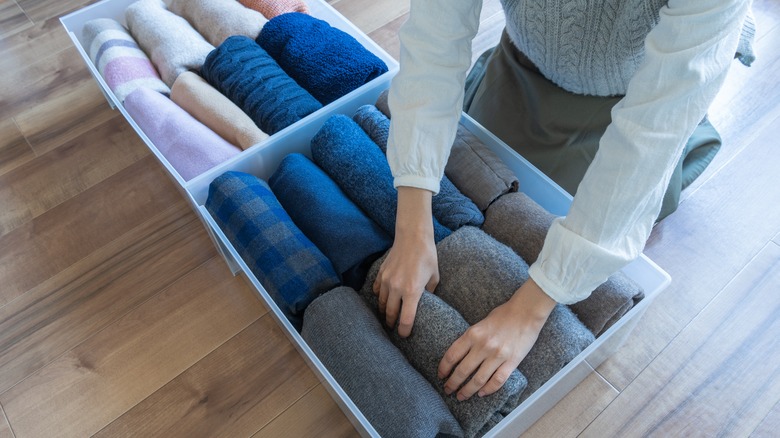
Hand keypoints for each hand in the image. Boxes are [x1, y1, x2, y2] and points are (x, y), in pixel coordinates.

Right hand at [373, 187, 437, 336]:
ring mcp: (386, 281)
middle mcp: (396, 288)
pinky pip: (376, 290)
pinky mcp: (381, 273)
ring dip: (384, 311)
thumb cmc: (427, 256)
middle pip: (390, 314)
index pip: (406, 319)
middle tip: (394, 328)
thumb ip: (429, 292)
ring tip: (387, 316)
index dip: (405, 330)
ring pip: (381, 303)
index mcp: (412, 291)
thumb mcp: (434, 276)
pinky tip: (383, 299)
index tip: (404, 335)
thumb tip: (426, 302)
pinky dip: (379, 296)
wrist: (413, 236)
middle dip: (392, 323)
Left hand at [438, 278, 555, 399]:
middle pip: (462, 371)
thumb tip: (458, 356)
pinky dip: (488, 389)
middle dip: (452, 383)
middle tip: (448, 389)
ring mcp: (497, 355)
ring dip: (467, 390)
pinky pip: (497, 381)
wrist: (526, 312)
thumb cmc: (503, 315)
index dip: (444, 368)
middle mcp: (483, 346)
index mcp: (473, 334)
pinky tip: (481, 393)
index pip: (452, 356)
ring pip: (478, 380)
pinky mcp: (511, 362)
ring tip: (461, 396)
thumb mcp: (480, 323)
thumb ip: (470, 338)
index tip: (441, 375)